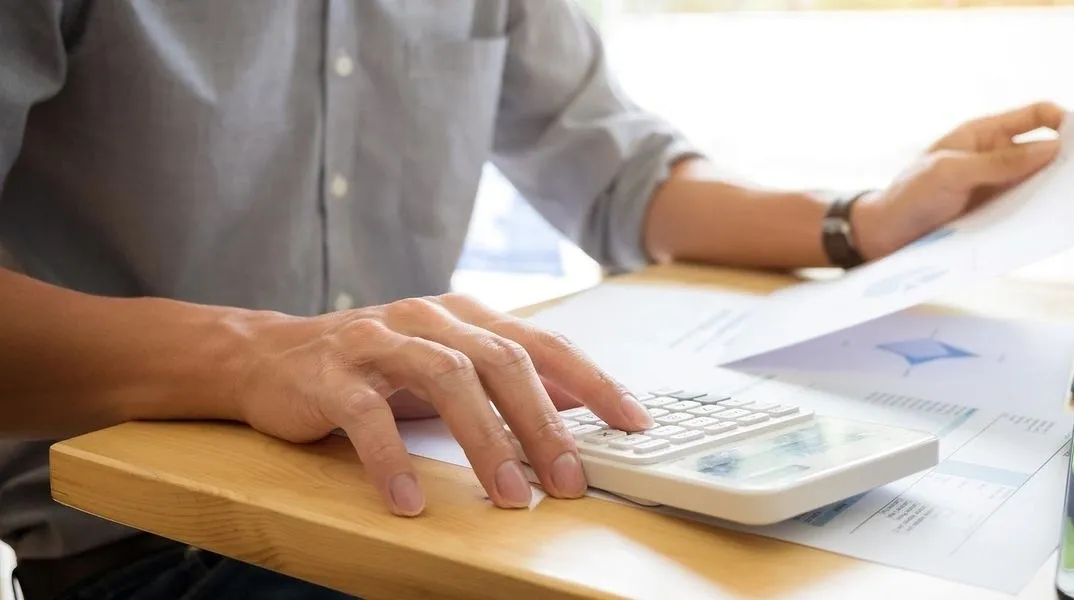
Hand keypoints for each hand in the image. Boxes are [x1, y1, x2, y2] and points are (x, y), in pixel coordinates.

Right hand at [227, 293, 653, 515]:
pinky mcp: (331, 373)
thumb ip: (506, 379)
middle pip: (501, 361)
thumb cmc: (374, 367)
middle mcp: (428, 319)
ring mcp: (378, 341)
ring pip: (446, 379)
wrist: (271, 356)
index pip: (541, 343)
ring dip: (485, 440)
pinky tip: (411, 499)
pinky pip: (368, 415)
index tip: (633, 421)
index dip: (592, 381)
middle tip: (569, 479)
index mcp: (465, 317)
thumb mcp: (447, 365)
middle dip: (543, 423)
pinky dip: (393, 459)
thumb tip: (581, 404)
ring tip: (509, 494)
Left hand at [851, 101, 1066, 259]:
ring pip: (1037, 183)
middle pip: (1043, 151)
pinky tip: (1046, 225)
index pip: (1036, 115)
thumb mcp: (950, 174)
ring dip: (1052, 192)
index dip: (1063, 121)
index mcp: (984, 134)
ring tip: (1069, 205)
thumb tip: (1053, 149)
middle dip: (1065, 161)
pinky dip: (1036, 215)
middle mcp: (994, 157)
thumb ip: (998, 162)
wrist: (882, 236)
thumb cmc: (908, 196)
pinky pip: (1024, 210)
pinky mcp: (993, 214)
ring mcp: (995, 186)